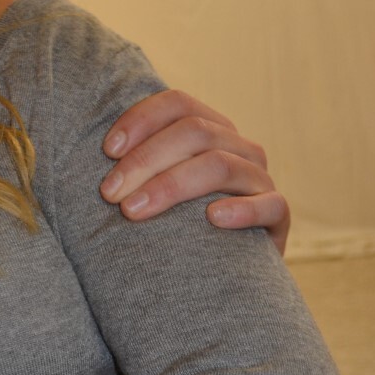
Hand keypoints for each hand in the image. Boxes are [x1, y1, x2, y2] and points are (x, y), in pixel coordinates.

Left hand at [100, 88, 289, 254]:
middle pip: (194, 132)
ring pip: (220, 165)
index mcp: (212, 129)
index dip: (141, 120)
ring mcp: (260, 180)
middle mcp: (239, 147)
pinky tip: (213, 219)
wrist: (224, 270)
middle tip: (110, 193)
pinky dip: (241, 209)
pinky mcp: (278, 217)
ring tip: (135, 210)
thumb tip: (95, 151)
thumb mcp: (158, 184)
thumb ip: (138, 164)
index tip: (107, 151)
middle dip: (145, 160)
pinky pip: (269, 205)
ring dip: (172, 185)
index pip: (179, 104)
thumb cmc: (178, 222)